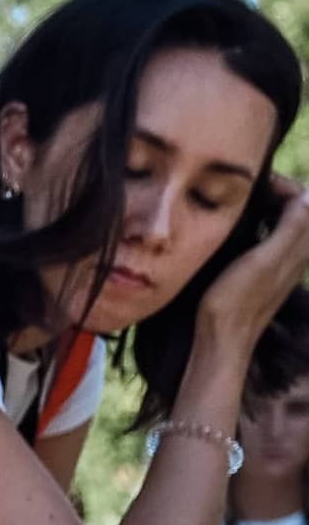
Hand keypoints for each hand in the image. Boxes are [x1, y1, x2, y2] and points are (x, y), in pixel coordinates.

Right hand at [197, 176, 308, 353]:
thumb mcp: (262, 261)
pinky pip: (274, 235)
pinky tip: (241, 228)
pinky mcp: (268, 270)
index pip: (304, 199)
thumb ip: (289, 229)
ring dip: (269, 208)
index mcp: (300, 247)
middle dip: (277, 193)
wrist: (223, 338)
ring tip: (242, 205)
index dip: (281, 185)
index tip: (250, 186)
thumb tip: (308, 196)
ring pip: (287, 221)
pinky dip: (261, 224)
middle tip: (245, 192)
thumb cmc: (236, 300)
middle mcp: (298, 252)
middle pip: (299, 208)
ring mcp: (284, 262)